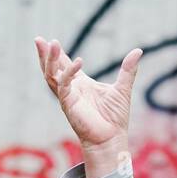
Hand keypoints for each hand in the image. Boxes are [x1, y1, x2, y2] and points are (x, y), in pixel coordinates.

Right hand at [34, 37, 140, 151]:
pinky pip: (64, 85)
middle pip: (52, 68)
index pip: (65, 65)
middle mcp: (72, 89)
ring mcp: (68, 96)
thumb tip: (138, 51)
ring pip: (51, 75)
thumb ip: (128, 70)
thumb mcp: (123, 89)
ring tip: (51, 44)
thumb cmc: (115, 118)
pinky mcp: (69, 104)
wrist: (112, 138)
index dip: (58, 54)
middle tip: (39, 39)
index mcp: (81, 84)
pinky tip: (77, 62)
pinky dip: (69, 73)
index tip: (52, 41)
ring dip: (50, 60)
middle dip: (46, 54)